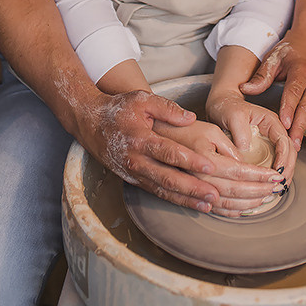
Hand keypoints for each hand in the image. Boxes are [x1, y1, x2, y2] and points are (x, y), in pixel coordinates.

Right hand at [81, 89, 222, 211]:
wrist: (91, 123)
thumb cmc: (118, 109)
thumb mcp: (141, 99)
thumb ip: (166, 108)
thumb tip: (191, 117)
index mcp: (140, 139)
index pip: (168, 153)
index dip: (190, 161)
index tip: (210, 166)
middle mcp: (136, 161)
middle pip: (168, 178)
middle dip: (193, 189)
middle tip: (215, 196)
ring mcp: (134, 173)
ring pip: (163, 190)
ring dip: (186, 199)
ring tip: (209, 205)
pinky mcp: (134, 180)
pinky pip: (156, 192)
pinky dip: (174, 200)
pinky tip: (191, 203)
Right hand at [154, 118, 283, 217]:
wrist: (153, 139)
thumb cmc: (182, 130)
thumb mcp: (208, 128)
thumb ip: (227, 144)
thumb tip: (243, 160)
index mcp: (203, 158)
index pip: (238, 171)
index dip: (260, 175)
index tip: (276, 175)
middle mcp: (197, 178)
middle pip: (234, 190)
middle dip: (259, 190)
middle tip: (277, 188)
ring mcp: (192, 190)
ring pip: (224, 203)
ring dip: (248, 203)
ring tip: (266, 199)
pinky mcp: (188, 197)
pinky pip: (211, 210)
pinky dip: (230, 211)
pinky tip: (243, 209)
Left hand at [206, 89, 296, 184]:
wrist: (220, 106)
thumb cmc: (226, 107)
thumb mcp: (232, 115)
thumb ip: (241, 130)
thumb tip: (247, 149)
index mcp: (270, 120)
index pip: (284, 140)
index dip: (283, 157)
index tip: (277, 171)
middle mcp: (273, 131)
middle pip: (289, 152)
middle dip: (287, 169)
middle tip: (280, 184)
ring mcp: (270, 140)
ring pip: (285, 159)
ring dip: (284, 174)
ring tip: (278, 188)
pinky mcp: (264, 149)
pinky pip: (275, 163)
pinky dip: (275, 175)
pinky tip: (270, 185)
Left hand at [239, 29, 305, 147]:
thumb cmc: (292, 49)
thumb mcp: (275, 56)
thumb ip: (262, 75)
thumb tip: (245, 89)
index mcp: (302, 71)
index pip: (294, 92)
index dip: (289, 109)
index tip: (284, 124)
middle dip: (299, 127)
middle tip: (292, 145)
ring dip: (302, 130)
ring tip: (293, 147)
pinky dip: (304, 125)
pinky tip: (295, 138)